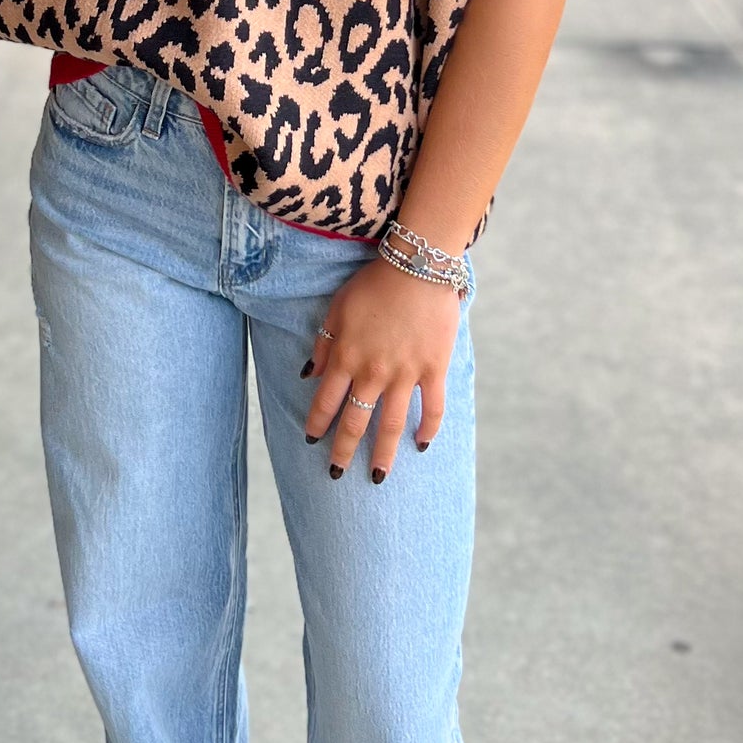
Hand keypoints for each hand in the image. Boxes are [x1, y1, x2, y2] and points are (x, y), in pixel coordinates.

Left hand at [303, 257, 462, 483]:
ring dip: (383, 453)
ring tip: (377, 476)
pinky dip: (427, 429)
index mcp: (346, 357)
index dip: (317, 424)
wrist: (417, 266)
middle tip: (336, 474)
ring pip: (391, 424)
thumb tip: (309, 375)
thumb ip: (323, 344)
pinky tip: (421, 445)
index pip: (326, 402)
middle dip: (343, 450)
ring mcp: (405, 374)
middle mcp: (373, 372)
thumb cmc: (373, 284)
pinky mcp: (433, 369)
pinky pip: (432, 407)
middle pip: (355, 421)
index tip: (312, 442)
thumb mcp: (337, 309)